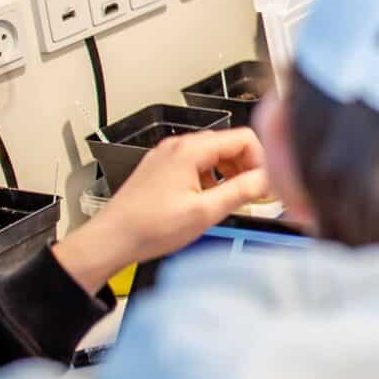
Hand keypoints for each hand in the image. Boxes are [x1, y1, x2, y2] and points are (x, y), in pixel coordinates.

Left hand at [53, 128, 270, 294]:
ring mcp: (167, 157)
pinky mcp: (161, 169)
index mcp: (189, 150)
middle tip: (253, 194)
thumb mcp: (205, 212)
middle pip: (229, 144)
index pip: (244, 138)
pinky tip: (209, 201)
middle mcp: (177, 146)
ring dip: (230, 174)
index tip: (265, 183)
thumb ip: (242, 191)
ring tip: (232, 200)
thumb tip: (269, 180)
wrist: (110, 240)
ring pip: (214, 155)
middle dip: (247, 168)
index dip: (262, 161)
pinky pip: (197, 164)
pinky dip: (211, 178)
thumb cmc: (147, 227)